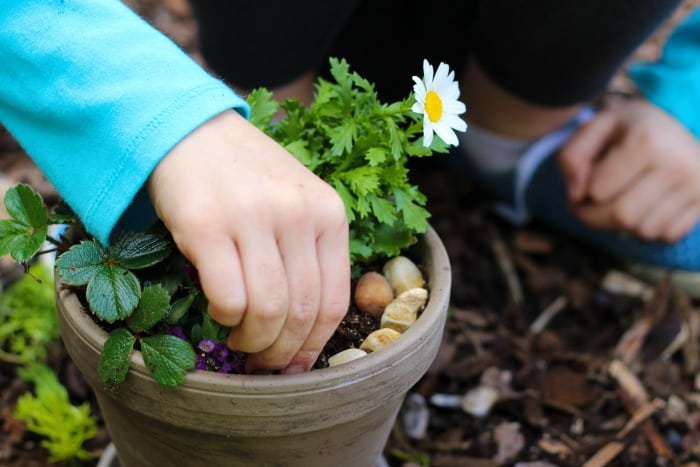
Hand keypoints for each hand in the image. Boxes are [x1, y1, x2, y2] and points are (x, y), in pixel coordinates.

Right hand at [148, 110, 349, 373]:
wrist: (190, 130)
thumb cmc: (246, 175)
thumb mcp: (296, 203)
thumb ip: (310, 253)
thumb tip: (307, 331)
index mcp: (328, 213)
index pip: (334, 301)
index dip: (315, 345)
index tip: (296, 365)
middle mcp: (297, 214)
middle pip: (301, 312)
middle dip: (282, 352)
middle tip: (263, 363)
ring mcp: (253, 218)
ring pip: (267, 311)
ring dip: (253, 341)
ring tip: (240, 339)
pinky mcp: (206, 226)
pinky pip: (227, 299)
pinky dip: (225, 318)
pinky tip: (219, 310)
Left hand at [558, 98, 699, 241]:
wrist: (684, 121)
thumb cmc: (631, 128)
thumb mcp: (596, 128)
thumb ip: (572, 155)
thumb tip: (575, 194)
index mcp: (646, 141)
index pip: (599, 191)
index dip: (580, 194)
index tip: (581, 185)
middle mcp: (677, 165)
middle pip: (622, 216)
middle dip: (595, 218)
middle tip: (587, 207)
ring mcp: (696, 186)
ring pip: (644, 231)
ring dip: (621, 225)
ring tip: (617, 202)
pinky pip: (666, 235)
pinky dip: (647, 228)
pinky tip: (642, 207)